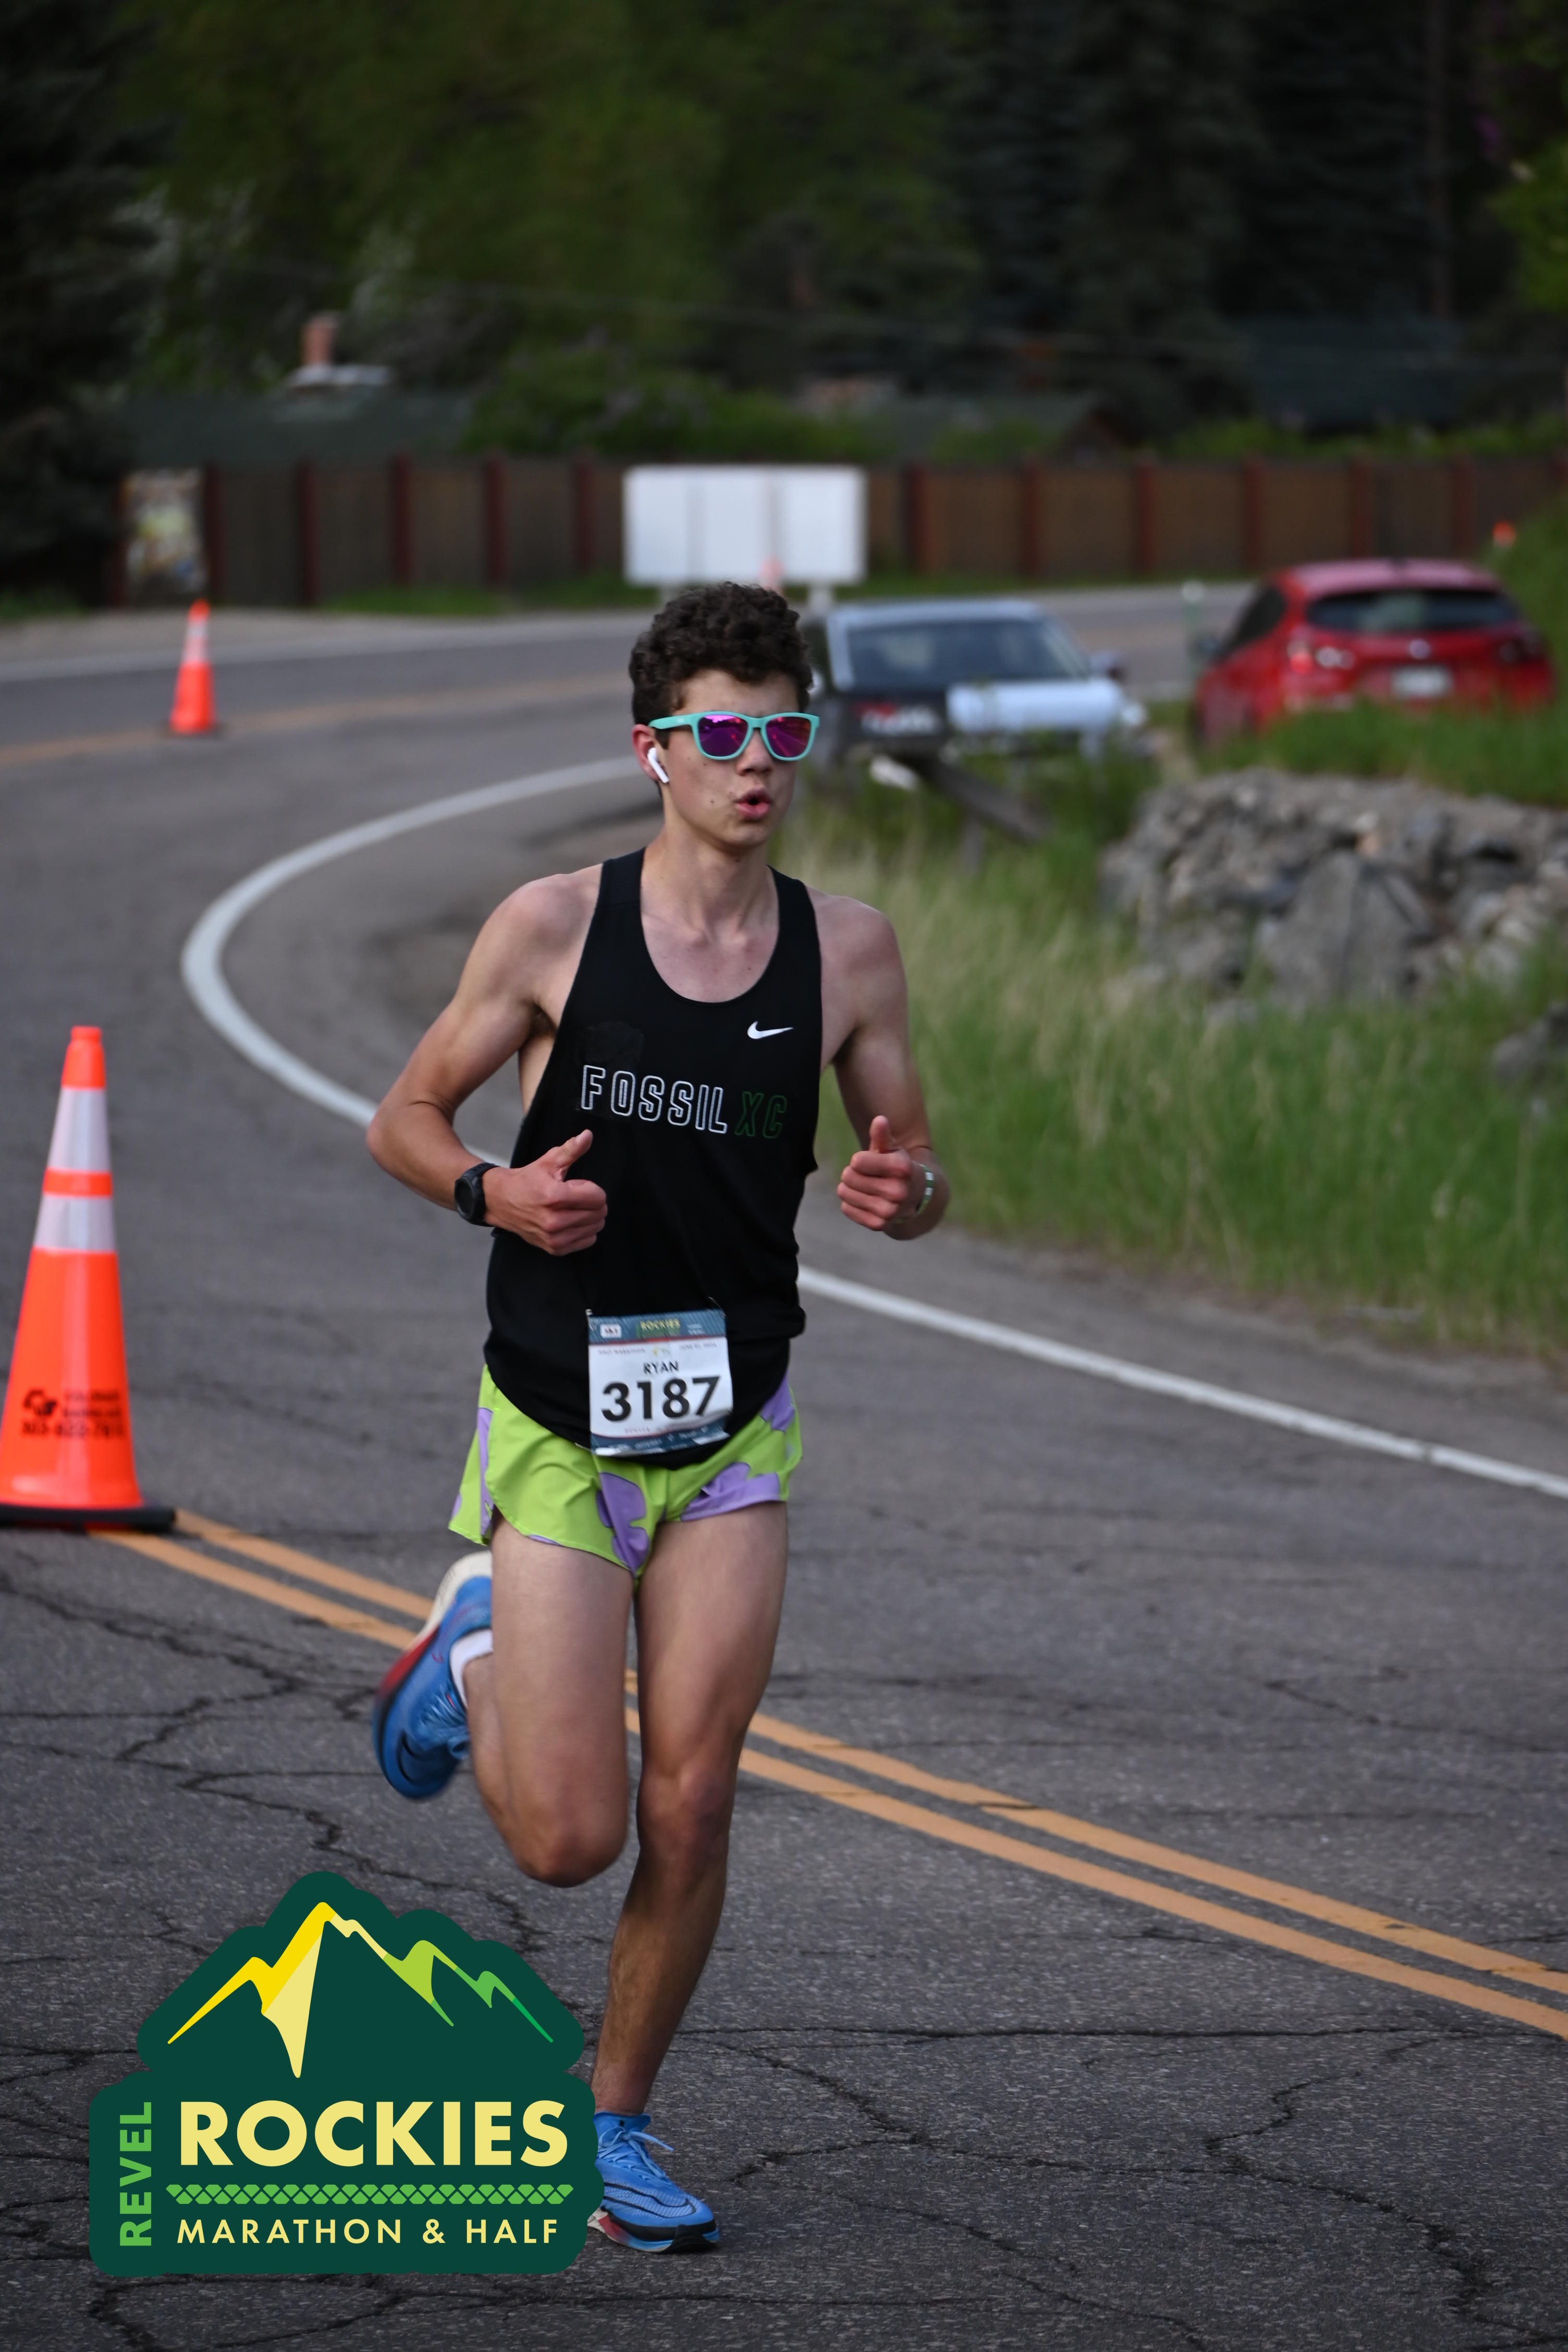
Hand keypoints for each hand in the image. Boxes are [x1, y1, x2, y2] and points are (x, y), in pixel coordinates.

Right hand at [483, 1130, 606, 1254]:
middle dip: (593, 1202)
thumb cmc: (526, 1181)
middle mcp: (554, 1221)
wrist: (501, 1202)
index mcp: (554, 1197)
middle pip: (598, 1213)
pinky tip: (571, 1221)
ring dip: (590, 1217)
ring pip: (595, 1228)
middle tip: (576, 1197)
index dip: (591, 1188)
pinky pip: (587, 1241)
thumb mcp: (548, 1161)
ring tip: (573, 1209)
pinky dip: (584, 1231)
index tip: (576, 1186)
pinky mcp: (555, 1248)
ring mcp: (554, 1238)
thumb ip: (571, 1149)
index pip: (598, 1197)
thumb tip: (588, 1135)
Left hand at [837, 1114, 919, 1231]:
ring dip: (849, 1187)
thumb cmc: (897, 1167)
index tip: (870, 1162)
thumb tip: (879, 1120)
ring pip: (844, 1193)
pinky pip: (846, 1209)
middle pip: (848, 1176)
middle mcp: (898, 1192)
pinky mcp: (878, 1224)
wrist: (914, 1197)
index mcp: (902, 1168)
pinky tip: (864, 1200)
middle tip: (866, 1175)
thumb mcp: (892, 1149)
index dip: (859, 1159)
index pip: (856, 1161)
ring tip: (863, 1186)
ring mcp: (889, 1211)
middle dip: (852, 1173)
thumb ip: (883, 1135)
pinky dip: (850, 1203)